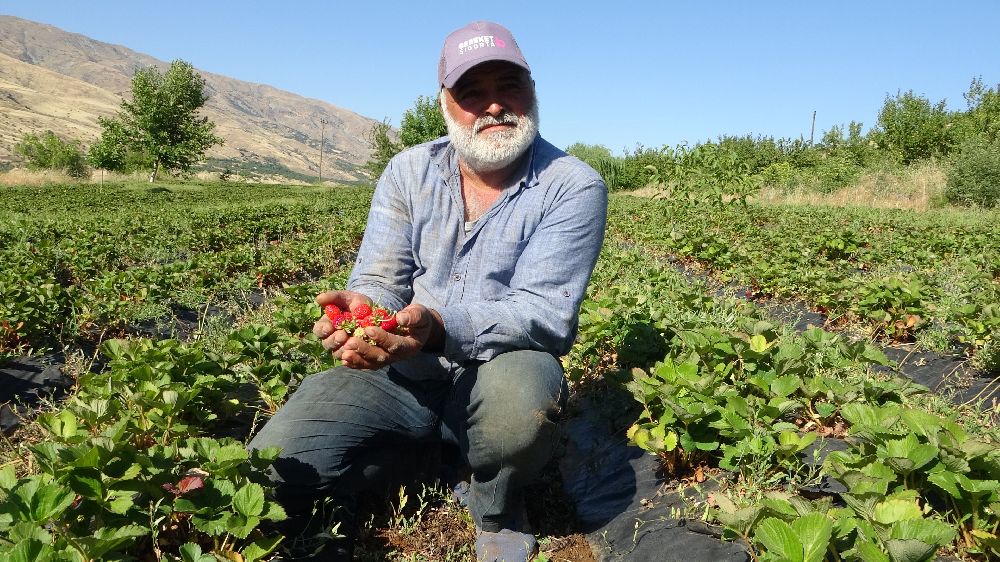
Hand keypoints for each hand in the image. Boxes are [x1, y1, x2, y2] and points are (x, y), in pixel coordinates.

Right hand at [312, 289, 371, 356]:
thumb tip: (318, 299)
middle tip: (342, 335)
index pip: (319, 330)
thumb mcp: (347, 297)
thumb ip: (334, 297)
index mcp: (327, 325)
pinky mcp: (355, 355)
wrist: (376, 313)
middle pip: (327, 344)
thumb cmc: (357, 304)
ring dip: (343, 348)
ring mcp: (343, 348)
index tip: (329, 326)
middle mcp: (332, 339)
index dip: (323, 329)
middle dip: (333, 340)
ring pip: (338, 353)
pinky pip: (351, 360)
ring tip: (351, 342)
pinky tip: (357, 352)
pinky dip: (353, 357)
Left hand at [314, 295, 442, 369]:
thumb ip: (413, 316)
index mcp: (410, 346)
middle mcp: (398, 357)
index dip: (382, 338)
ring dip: (357, 359)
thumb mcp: (421, 314)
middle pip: (381, 357)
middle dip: (365, 350)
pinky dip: (355, 363)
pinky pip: (366, 364)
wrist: (417, 330)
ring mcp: (388, 360)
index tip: (368, 329)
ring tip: (343, 354)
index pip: (395, 345)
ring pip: (371, 364)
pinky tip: (343, 359)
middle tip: (351, 342)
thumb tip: (400, 318)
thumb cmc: (419, 320)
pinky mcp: (379, 361)